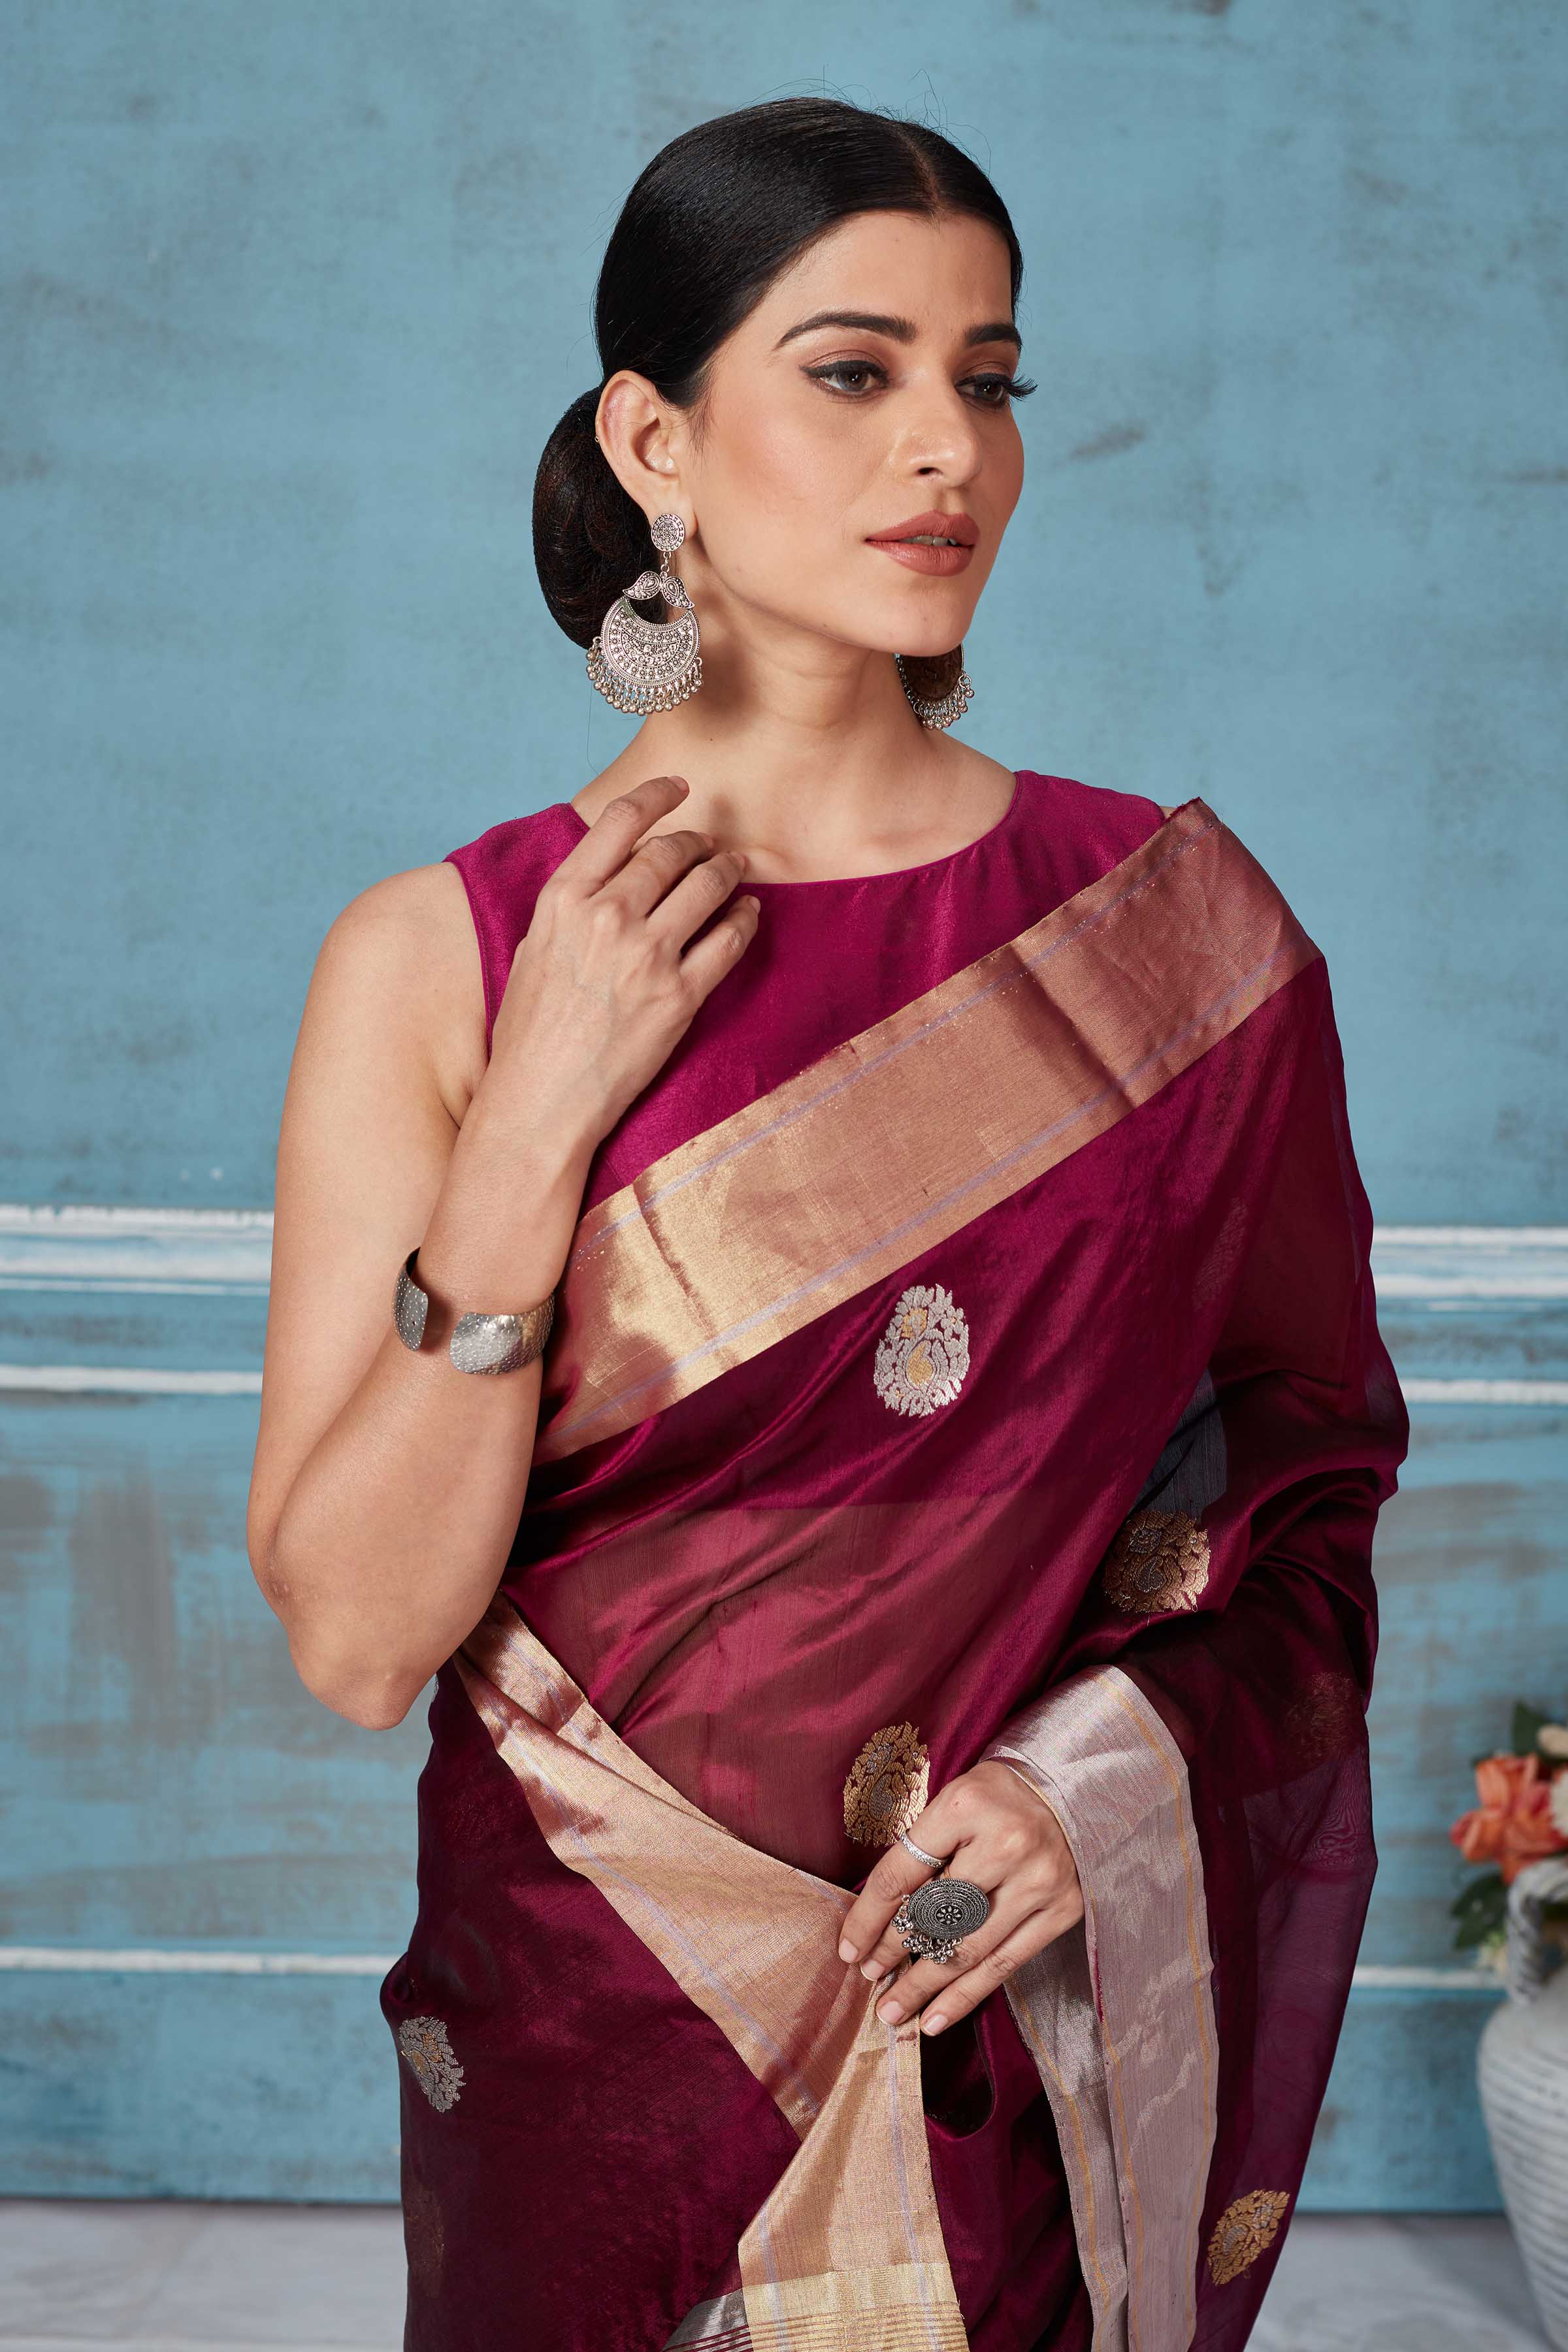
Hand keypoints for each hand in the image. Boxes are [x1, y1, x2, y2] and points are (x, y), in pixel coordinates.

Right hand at [488, 775, 759, 1147]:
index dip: (657, 794)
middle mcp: (606, 917)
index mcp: (564, 899)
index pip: (619, 821)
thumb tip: (612, 873)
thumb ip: (573, 905)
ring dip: (728, 870)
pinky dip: (745, 918)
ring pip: (706, 886)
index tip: (679, 786)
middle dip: (697, 841)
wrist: (541, 1100)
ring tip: (736, 870)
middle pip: (670, 851)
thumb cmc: (530, 1031)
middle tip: (710, 845)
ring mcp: (646, 955)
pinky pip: (729, 939)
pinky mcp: (679, 995)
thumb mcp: (536, 948)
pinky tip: (747, 912)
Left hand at [836, 1760, 1083, 2036]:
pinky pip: (1004, 1964)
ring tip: (893, 2011)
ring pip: (967, 1950)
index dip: (868, 1918)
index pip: (903, 1873)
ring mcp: (1037, 1881)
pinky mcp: (1062, 1911)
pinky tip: (936, 2017)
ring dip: (924, 1987)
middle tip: (869, 1982)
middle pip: (934, 1916)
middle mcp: (1004, 1844)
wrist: (1072, 1793)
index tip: (849, 1949)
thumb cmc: (998, 1797)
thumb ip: (921, 1848)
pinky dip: (966, 1996)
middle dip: (893, 1955)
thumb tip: (877, 1917)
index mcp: (965, 1806)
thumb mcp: (952, 1799)